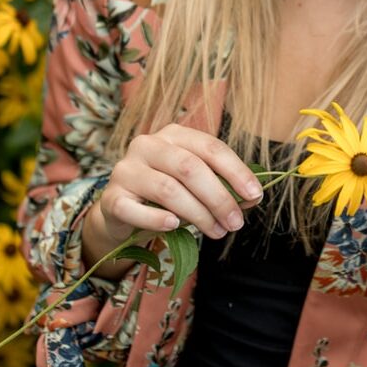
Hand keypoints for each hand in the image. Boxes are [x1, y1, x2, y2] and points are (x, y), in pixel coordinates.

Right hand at [85, 124, 263, 266]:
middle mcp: (148, 145)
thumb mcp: (196, 185)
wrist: (123, 211)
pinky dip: (156, 220)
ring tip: (216, 232)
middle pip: (190, 168)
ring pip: (168, 190)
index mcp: (174, 134)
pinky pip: (135, 210)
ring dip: (198, 215)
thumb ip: (222, 186)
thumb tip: (253, 197)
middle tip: (235, 223)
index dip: (236, 171)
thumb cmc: (167, 194)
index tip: (254, 195)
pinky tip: (174, 226)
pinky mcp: (112, 197)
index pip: (211, 147)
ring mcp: (126, 169)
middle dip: (219, 198)